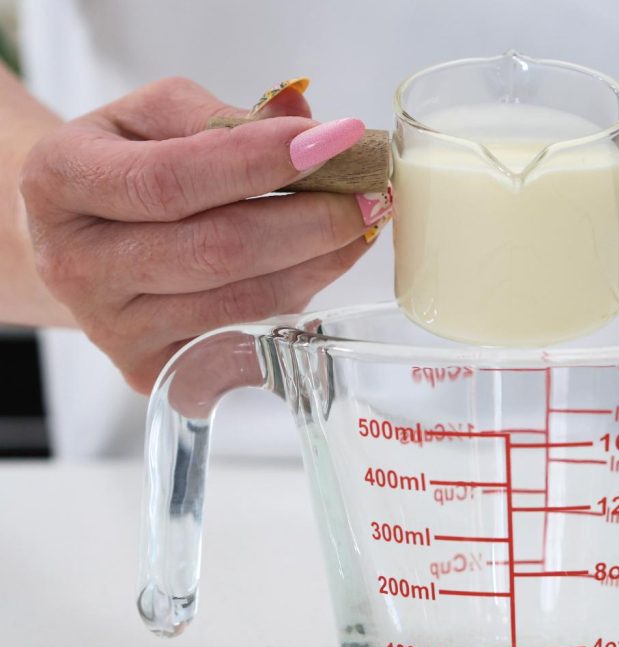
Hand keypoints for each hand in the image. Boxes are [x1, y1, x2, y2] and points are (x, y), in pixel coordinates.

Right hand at [19, 77, 376, 391]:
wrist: (79, 239)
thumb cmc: (124, 166)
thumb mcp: (156, 119)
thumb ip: (226, 117)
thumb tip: (307, 117)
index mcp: (63, 182)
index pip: (172, 180)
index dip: (261, 162)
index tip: (336, 141)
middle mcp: (77, 265)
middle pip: (217, 251)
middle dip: (311, 221)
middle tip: (370, 196)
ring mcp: (113, 330)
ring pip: (241, 302)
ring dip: (318, 264)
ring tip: (358, 227)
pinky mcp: (151, 371)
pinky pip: (244, 340)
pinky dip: (296, 300)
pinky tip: (322, 266)